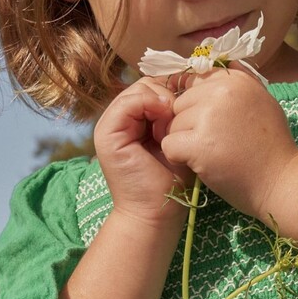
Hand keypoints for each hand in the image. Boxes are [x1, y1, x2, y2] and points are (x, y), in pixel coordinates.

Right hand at [93, 79, 191, 227]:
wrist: (156, 214)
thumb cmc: (172, 182)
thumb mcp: (179, 140)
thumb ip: (179, 115)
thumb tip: (189, 87)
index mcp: (136, 121)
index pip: (155, 88)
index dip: (174, 91)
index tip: (190, 108)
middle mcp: (121, 121)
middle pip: (147, 84)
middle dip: (168, 95)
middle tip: (181, 119)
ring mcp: (110, 125)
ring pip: (139, 89)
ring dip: (161, 102)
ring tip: (172, 126)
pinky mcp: (107, 133)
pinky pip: (129, 102)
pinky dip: (149, 105)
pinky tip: (164, 123)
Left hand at [159, 67, 297, 220]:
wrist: (281, 181)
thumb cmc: (273, 147)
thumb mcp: (262, 102)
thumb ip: (237, 85)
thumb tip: (212, 66)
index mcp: (235, 79)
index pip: (194, 82)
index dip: (197, 105)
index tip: (211, 123)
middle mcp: (221, 91)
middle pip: (180, 104)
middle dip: (190, 124)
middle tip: (215, 143)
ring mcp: (208, 116)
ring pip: (173, 125)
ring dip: (185, 142)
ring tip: (212, 155)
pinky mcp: (198, 143)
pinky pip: (169, 145)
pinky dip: (179, 158)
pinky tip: (201, 164)